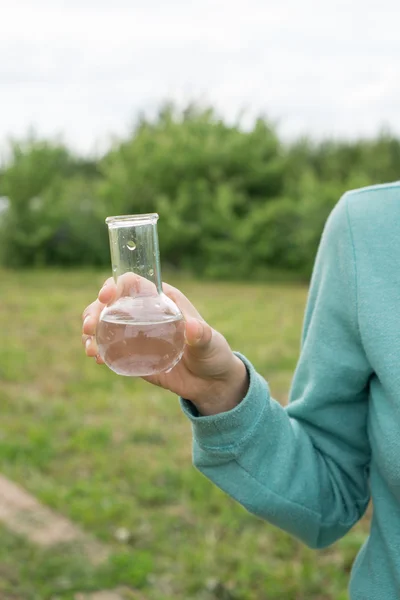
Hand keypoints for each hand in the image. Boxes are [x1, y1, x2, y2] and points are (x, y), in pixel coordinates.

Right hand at [82, 276, 248, 415]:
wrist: (210, 382)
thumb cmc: (213, 353)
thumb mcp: (209, 342)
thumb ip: (202, 335)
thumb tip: (193, 327)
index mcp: (162, 299)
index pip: (132, 283)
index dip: (115, 285)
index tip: (106, 296)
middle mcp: (144, 312)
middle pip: (111, 303)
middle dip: (94, 310)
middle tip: (89, 328)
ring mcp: (135, 334)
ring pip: (104, 324)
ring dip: (91, 332)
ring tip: (90, 348)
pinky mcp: (131, 354)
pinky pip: (108, 347)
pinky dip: (97, 349)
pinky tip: (96, 358)